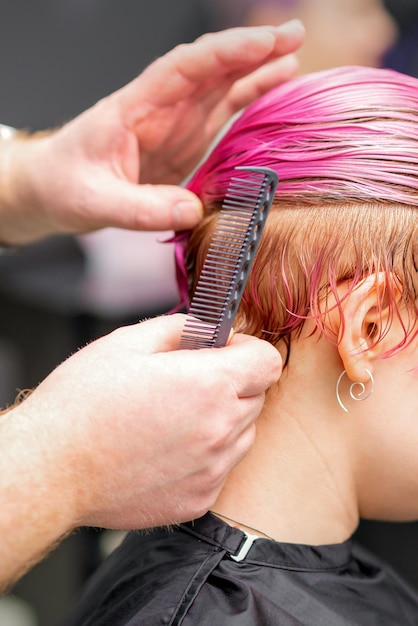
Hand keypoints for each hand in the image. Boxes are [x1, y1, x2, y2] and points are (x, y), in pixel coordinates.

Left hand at [0, 21, 303, 243]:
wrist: (55, 190)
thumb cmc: (66, 186)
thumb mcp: (95, 201)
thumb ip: (141, 208)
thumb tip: (193, 211)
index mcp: (135, 107)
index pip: (183, 68)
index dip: (224, 53)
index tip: (262, 43)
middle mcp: (160, 109)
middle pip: (210, 69)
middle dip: (252, 50)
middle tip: (295, 35)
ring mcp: (176, 124)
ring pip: (221, 87)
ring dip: (257, 71)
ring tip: (294, 57)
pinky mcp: (185, 142)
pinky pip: (222, 115)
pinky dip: (249, 101)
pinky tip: (274, 92)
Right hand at [20, 314, 280, 528]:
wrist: (53, 469)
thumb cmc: (82, 404)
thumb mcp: (128, 342)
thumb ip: (181, 327)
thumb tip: (208, 328)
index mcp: (209, 384)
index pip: (268, 361)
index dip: (248, 349)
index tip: (224, 350)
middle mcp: (220, 430)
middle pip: (258, 396)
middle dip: (234, 381)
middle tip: (191, 381)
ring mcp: (212, 469)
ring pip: (244, 433)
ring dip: (224, 419)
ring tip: (176, 417)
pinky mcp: (198, 499)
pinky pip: (222, 467)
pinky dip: (207, 454)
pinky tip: (167, 448)